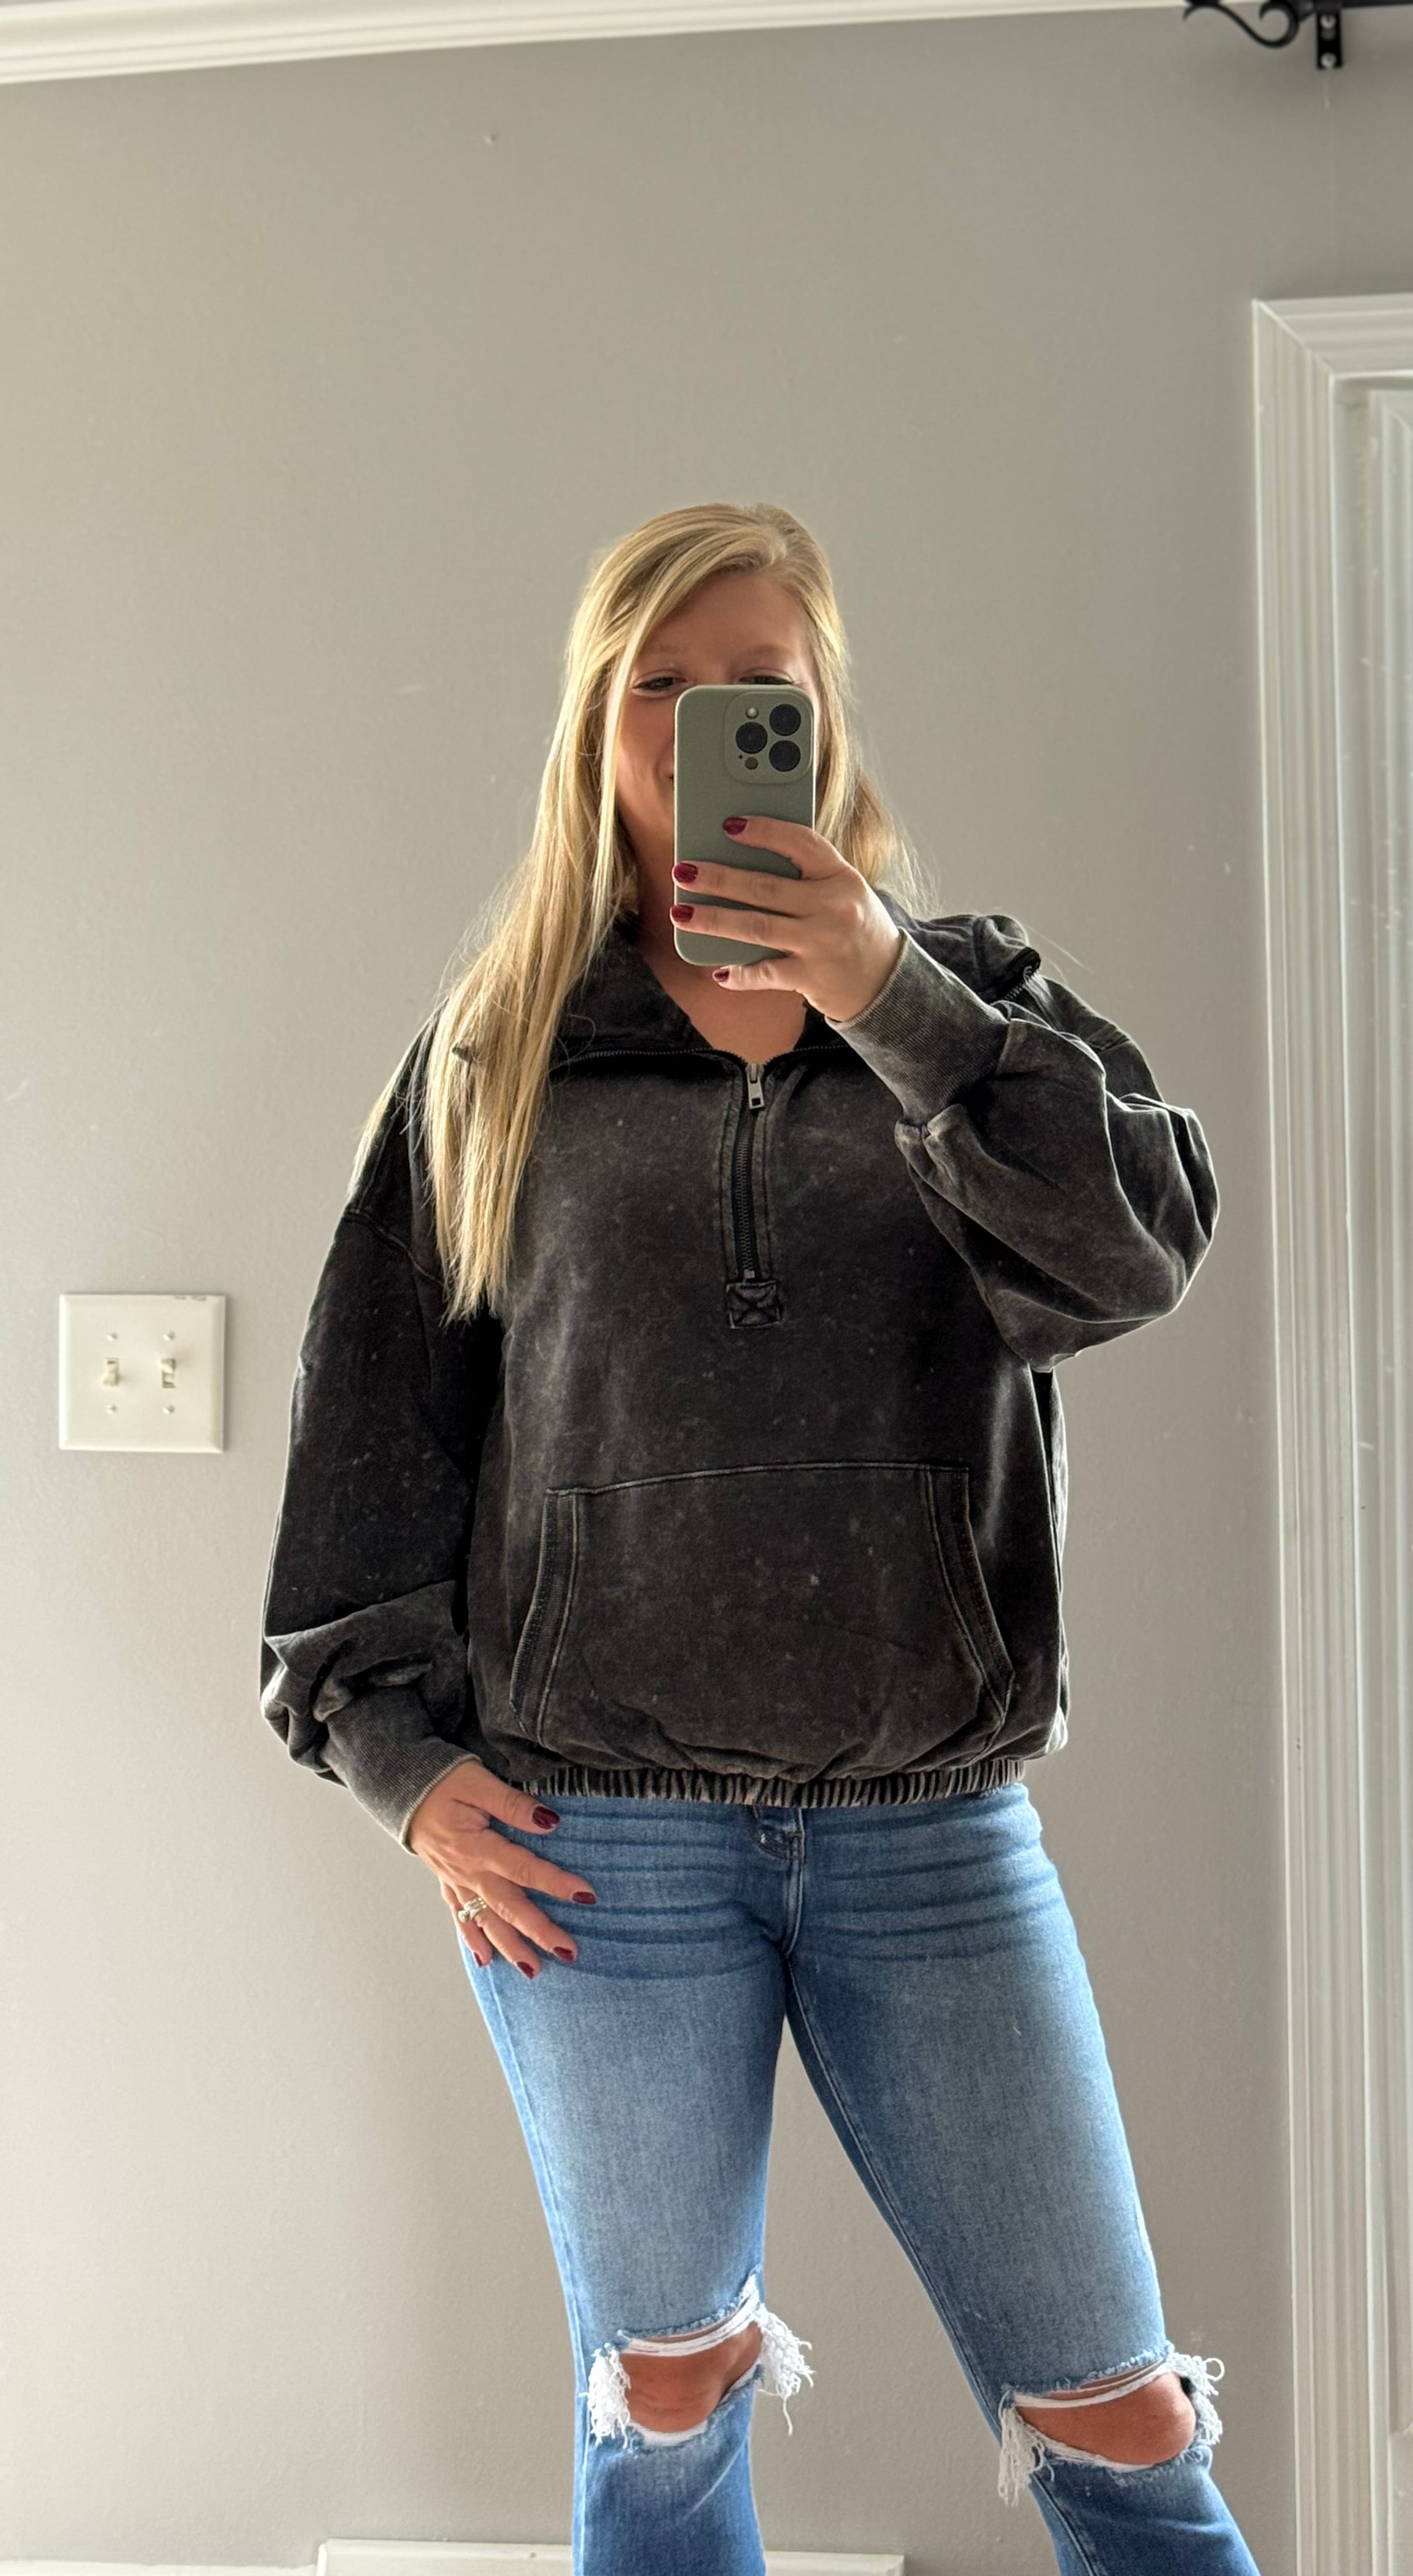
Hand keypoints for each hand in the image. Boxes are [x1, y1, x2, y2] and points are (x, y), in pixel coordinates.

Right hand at [405, 1758, 596, 1979]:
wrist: (402, 1788)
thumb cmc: (443, 1781)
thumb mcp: (479, 1782)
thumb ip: (513, 1804)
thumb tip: (550, 1822)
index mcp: (478, 1846)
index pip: (523, 1868)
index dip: (555, 1882)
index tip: (586, 1895)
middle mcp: (467, 1871)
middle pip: (508, 1906)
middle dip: (538, 1931)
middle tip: (568, 1952)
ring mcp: (456, 1881)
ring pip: (486, 1920)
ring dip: (510, 1946)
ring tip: (534, 1970)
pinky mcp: (447, 1883)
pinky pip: (460, 1917)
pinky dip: (472, 1940)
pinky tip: (485, 1961)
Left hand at [669, 814, 904, 1023]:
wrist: (885, 980)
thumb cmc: (853, 925)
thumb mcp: (842, 889)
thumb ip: (805, 873)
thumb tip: (741, 857)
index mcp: (840, 875)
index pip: (800, 843)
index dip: (763, 831)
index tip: (728, 824)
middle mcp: (832, 907)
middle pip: (765, 887)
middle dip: (718, 878)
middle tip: (683, 870)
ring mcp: (821, 943)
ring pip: (756, 928)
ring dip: (713, 919)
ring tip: (681, 912)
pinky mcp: (811, 977)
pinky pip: (765, 973)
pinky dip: (739, 973)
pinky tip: (717, 970)